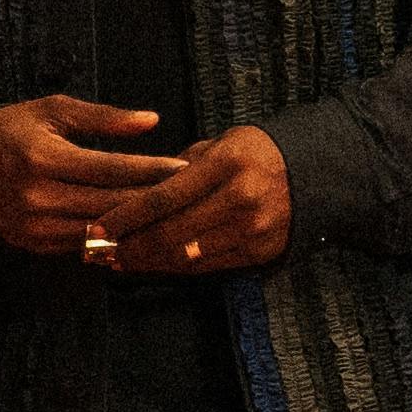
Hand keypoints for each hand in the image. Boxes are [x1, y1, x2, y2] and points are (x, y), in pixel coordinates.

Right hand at [0, 93, 171, 253]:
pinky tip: (140, 228)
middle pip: (110, 203)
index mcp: (41, 157)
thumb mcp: (54, 110)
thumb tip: (152, 120)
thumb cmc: (16, 131)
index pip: (110, 168)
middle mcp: (36, 196)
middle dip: (153, 198)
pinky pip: (85, 245)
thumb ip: (104, 117)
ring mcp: (33, 227)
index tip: (184, 164)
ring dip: (138, 223)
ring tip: (172, 211)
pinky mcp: (35, 245)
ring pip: (102, 230)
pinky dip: (114, 237)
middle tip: (191, 191)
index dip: (150, 168)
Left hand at [94, 127, 293, 274]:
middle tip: (97, 252)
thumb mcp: (221, 144)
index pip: (163, 197)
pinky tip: (153, 265)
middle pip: (170, 232)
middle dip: (129, 246)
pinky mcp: (261, 252)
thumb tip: (136, 190)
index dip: (124, 217)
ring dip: (147, 262)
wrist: (315, 172)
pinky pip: (208, 267)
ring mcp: (253, 229)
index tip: (96, 227)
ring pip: (186, 255)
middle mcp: (241, 198)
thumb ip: (180, 166)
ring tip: (118, 261)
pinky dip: (175, 268)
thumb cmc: (256, 153)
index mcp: (227, 163)